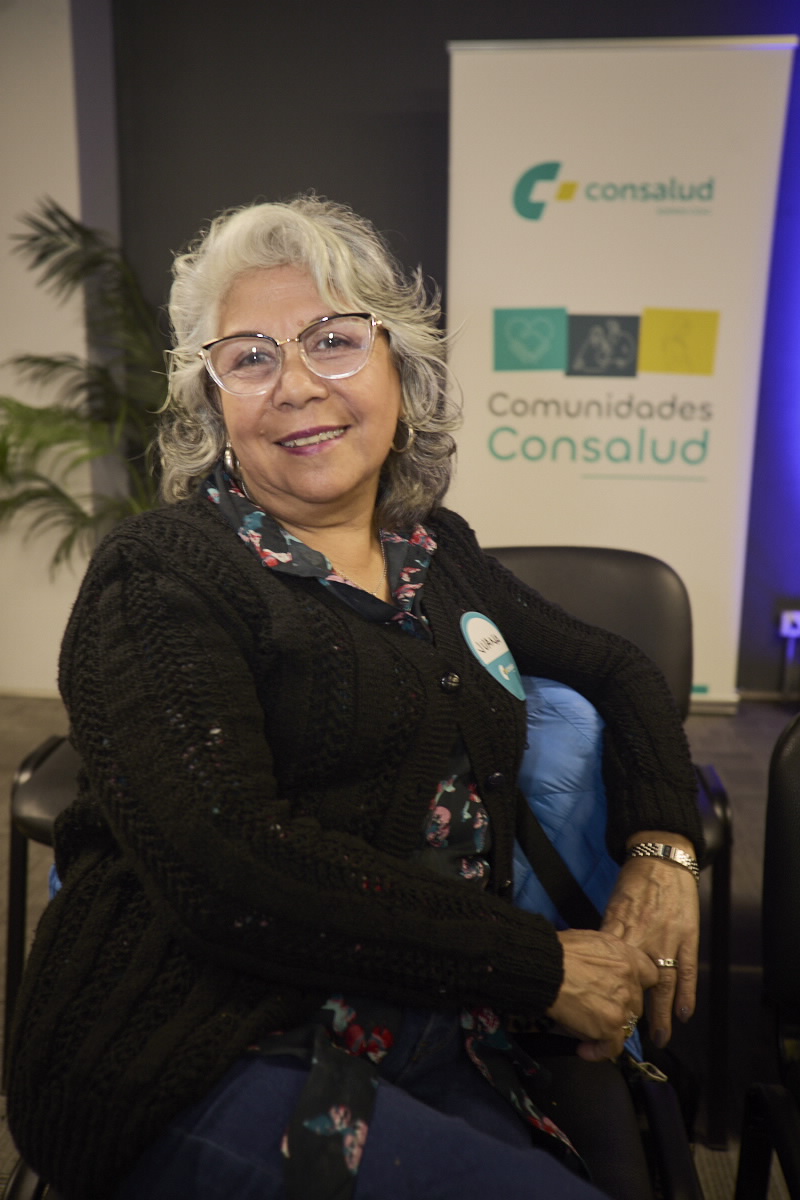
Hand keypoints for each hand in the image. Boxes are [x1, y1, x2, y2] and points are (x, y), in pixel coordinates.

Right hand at [546, 928, 658, 1060]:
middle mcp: (630, 980)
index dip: (638, 985)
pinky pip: (612, 1047)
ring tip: (587, 1033)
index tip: (625, 991)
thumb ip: (607, 956)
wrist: (545, 967)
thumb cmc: (558, 951)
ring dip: (609, 1031)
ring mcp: (622, 1004)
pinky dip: (598, 1051)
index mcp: (627, 956)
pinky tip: (584, 1049)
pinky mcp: (611, 1025)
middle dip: (620, 1009)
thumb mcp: (591, 940)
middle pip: (636, 1003)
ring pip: (625, 1026)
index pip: (650, 975)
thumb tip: (602, 968)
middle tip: (598, 1012)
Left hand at [601, 832, 699, 1047]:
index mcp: (621, 930)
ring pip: (664, 983)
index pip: (611, 969)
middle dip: (633, 1010)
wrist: (662, 858)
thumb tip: (595, 958)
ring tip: (660, 1037)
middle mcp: (644, 938)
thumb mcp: (613, 906)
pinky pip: (687, 970)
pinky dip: (687, 994)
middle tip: (629, 1036)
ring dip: (662, 1013)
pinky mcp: (688, 937)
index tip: (600, 1013)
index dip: (606, 992)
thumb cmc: (634, 882)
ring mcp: (668, 939)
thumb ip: (608, 934)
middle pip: (636, 982)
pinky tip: (684, 1014)